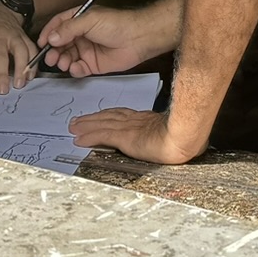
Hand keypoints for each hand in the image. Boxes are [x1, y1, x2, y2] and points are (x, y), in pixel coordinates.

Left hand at [0, 4, 35, 92]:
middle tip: (2, 90)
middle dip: (2, 73)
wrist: (0, 11)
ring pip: (20, 51)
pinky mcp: (24, 37)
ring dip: (21, 68)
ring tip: (20, 84)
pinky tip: (30, 76)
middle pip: (0, 55)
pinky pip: (32, 50)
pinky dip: (33, 63)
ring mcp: (13, 36)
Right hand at [38, 1, 175, 76]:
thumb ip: (69, 29)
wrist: (137, 39)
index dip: (48, 33)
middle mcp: (80, 35)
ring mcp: (86, 50)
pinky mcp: (93, 64)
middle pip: (60, 44)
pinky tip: (76, 68)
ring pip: (67, 57)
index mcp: (78, 20)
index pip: (58, 26)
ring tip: (62, 63)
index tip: (41, 43)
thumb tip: (51, 38)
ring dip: (62, 61)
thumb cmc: (115, 24)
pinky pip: (78, 69)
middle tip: (49, 58)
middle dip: (53, 51)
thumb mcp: (89, 21)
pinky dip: (74, 70)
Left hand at [68, 108, 204, 163]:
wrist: (183, 138)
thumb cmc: (183, 137)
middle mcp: (134, 121)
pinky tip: (79, 139)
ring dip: (85, 125)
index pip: (122, 115)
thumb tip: (168, 141)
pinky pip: (102, 135)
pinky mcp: (125, 137)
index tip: (98, 116)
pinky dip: (89, 136)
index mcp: (145, 120)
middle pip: (108, 116)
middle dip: (92, 118)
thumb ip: (164, 134)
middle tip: (78, 120)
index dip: (107, 115)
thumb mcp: (172, 132)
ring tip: (73, 128)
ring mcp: (129, 128)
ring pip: (102, 124)